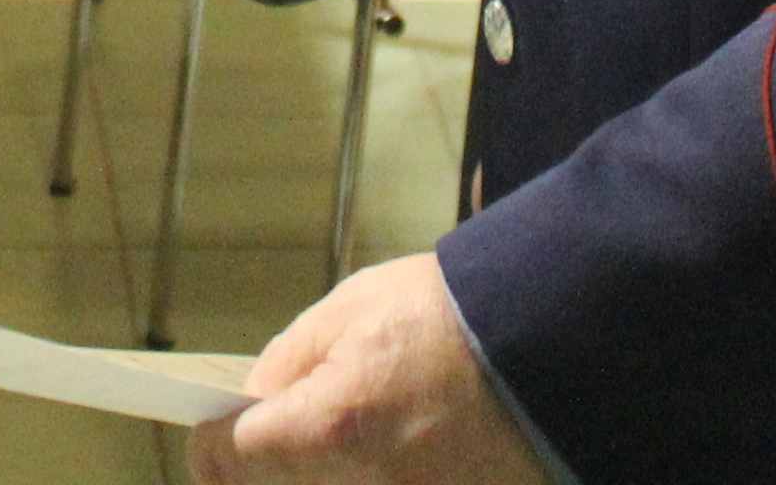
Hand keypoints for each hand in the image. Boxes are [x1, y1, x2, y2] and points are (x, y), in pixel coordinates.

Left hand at [188, 259, 547, 484]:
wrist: (562, 346)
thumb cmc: (461, 316)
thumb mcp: (357, 308)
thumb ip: (292, 361)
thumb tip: (253, 402)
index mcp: (333, 426)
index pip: (229, 458)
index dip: (212, 440)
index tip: (215, 431)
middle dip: (268, 469)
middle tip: (270, 439)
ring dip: (323, 480)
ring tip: (354, 437)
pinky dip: (376, 479)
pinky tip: (394, 454)